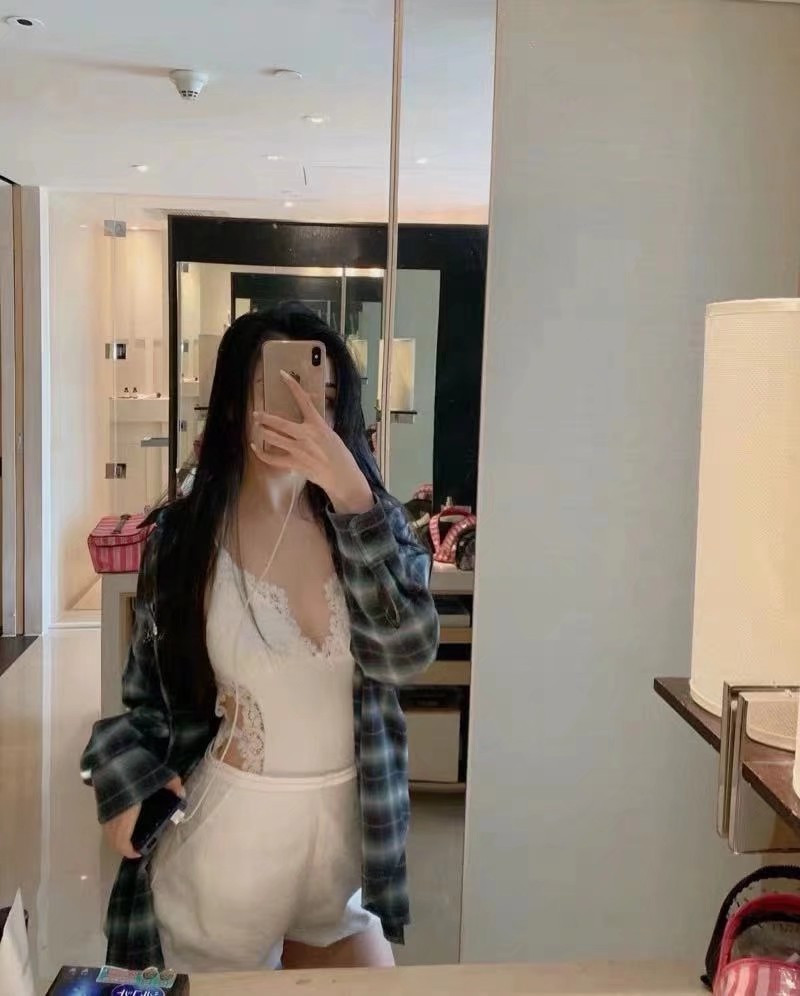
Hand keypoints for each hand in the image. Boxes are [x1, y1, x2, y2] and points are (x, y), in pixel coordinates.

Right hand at [102, 775, 182, 859]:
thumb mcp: (161, 775)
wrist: (113, 753)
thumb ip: (172, 785)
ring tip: (132, 835)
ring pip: (107, 832)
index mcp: (126, 813)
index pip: (122, 841)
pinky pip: (105, 823)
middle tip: (137, 845)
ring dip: (117, 838)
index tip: (139, 852)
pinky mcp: (101, 802)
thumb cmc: (137, 768)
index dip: (129, 850)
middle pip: (113, 840)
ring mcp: (105, 809)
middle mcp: (112, 815)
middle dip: (123, 846)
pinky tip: (124, 821)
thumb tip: (181, 795)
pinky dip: (113, 828)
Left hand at [251, 371, 373, 514]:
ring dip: (263, 431)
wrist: (342, 476)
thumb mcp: (330, 433)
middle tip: (256, 414)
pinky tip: (255, 448)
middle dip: (264, 417)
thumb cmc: (339, 455)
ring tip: (257, 427)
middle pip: (279, 422)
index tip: (282, 375)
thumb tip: (306, 417)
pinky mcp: (294, 463)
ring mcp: (298, 450)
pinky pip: (272, 458)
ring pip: (273, 438)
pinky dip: (262, 453)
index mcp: (317, 424)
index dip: (292, 386)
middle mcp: (306, 435)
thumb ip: (316, 425)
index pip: (303, 400)